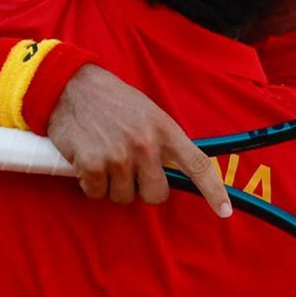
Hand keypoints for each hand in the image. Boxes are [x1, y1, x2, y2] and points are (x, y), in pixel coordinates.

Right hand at [46, 65, 230, 217]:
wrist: (71, 86)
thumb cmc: (111, 100)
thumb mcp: (148, 112)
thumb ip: (162, 140)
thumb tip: (173, 169)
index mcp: (164, 129)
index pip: (197, 165)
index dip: (214, 191)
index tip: (225, 211)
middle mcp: (146, 145)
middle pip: (157, 195)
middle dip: (143, 189)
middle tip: (129, 170)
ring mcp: (119, 156)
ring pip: (123, 197)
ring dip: (112, 185)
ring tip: (104, 157)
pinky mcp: (93, 164)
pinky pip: (96, 193)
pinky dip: (90, 183)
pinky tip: (86, 160)